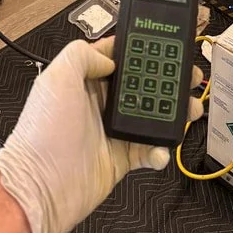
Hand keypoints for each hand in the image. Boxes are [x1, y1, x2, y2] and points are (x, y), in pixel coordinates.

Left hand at [0, 36, 203, 232]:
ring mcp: (113, 131)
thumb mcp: (56, 78)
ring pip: (153, 115)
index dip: (141, 49)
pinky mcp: (122, 158)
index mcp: (84, 81)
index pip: (117, 58)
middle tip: (189, 75)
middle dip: (168, 79)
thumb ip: (83, 56)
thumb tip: (110, 59)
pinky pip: (150, 150)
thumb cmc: (42, 133)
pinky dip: (161, 150)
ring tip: (191, 109)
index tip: (166, 43)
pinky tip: (162, 149)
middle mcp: (100, 104)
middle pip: (142, 85)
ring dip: (174, 112)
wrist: (41, 189)